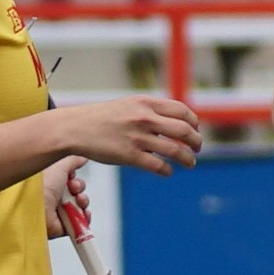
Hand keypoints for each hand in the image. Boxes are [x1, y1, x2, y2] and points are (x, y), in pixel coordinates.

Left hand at [46, 165, 90, 240]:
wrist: (36, 208)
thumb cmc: (41, 186)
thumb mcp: (59, 164)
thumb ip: (73, 160)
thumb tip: (82, 158)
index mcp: (48, 181)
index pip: (66, 176)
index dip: (73, 175)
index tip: (71, 174)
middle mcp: (52, 195)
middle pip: (75, 190)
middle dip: (79, 187)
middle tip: (73, 187)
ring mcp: (57, 210)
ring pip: (79, 204)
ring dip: (83, 201)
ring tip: (77, 200)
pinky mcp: (63, 225)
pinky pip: (79, 221)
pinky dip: (84, 217)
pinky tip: (82, 212)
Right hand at [61, 92, 205, 175]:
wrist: (75, 128)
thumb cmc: (103, 118)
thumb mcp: (128, 105)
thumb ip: (150, 110)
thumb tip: (175, 121)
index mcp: (146, 103)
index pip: (182, 110)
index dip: (194, 122)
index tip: (195, 130)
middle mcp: (144, 118)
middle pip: (184, 131)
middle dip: (196, 142)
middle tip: (197, 149)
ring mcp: (138, 137)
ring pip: (175, 151)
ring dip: (187, 159)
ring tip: (190, 163)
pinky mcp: (129, 156)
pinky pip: (158, 166)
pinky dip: (168, 170)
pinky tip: (168, 171)